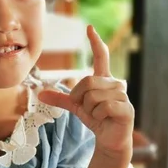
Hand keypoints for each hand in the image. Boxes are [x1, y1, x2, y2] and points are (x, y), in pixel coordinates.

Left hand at [38, 25, 133, 157]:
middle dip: (80, 98)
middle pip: (87, 82)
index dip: (95, 42)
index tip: (89, 28)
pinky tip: (105, 120)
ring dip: (90, 110)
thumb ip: (61, 99)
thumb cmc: (96, 119)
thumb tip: (40, 94)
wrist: (110, 140)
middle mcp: (115, 84)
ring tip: (99, 115)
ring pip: (93, 97)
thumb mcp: (77, 107)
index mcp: (104, 79)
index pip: (101, 56)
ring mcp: (123, 96)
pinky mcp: (127, 109)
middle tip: (87, 108)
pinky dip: (98, 116)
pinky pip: (102, 108)